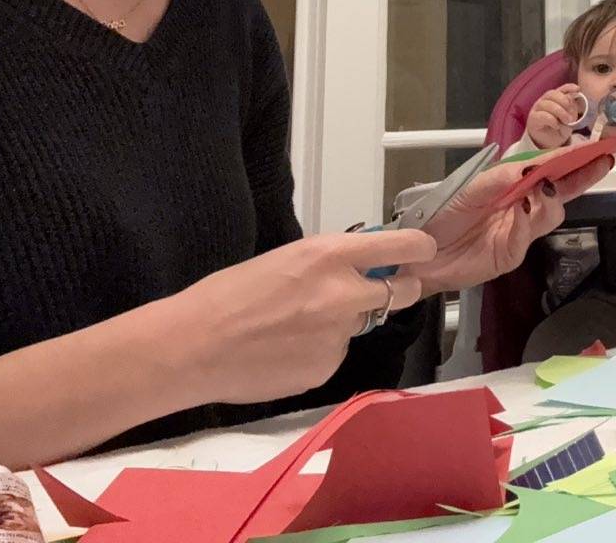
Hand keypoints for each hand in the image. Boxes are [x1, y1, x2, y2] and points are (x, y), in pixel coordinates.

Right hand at [172, 230, 435, 404]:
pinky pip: (336, 354)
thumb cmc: (228, 295)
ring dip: (345, 322)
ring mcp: (338, 336)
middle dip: (399, 290)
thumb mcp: (286, 259)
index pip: (400, 246)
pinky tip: (285, 351)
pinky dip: (319, 351)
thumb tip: (360, 266)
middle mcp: (343, 294)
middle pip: (403, 292)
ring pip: (362, 325)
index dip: (419, 249)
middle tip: (384, 290)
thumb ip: (330, 263)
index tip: (423, 251)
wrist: (192, 347)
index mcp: (329, 255)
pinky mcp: (327, 368)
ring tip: (297, 326)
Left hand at [406, 154, 615, 297]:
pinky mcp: (512, 254)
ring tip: (546, 186)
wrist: (420, 257)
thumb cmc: (440, 219)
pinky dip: (528, 221)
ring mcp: (520, 231)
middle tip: (602, 161)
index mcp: (512, 186)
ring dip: (551, 198)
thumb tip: (527, 168)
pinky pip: (527, 236)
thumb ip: (495, 181)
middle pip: (560, 191)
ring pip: (550, 214)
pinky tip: (523, 209)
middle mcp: (522, 206)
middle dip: (582, 176)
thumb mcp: (465, 192)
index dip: (571, 159)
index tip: (593, 147)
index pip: (547, 170)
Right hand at [525, 84, 584, 148]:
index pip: (560, 89)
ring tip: (567, 121)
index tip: (577, 89)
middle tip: (571, 114)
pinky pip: (541, 115)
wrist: (551, 143)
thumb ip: (571, 108)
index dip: (568, 87)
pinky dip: (551, 120)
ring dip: (559, 111)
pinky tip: (557, 125)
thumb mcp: (569, 117)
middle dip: (563, 101)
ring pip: (545, 103)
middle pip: (551, 94)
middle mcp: (544, 101)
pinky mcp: (533, 119)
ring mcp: (537, 109)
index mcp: (554, 99)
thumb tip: (572, 98)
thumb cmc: (560, 128)